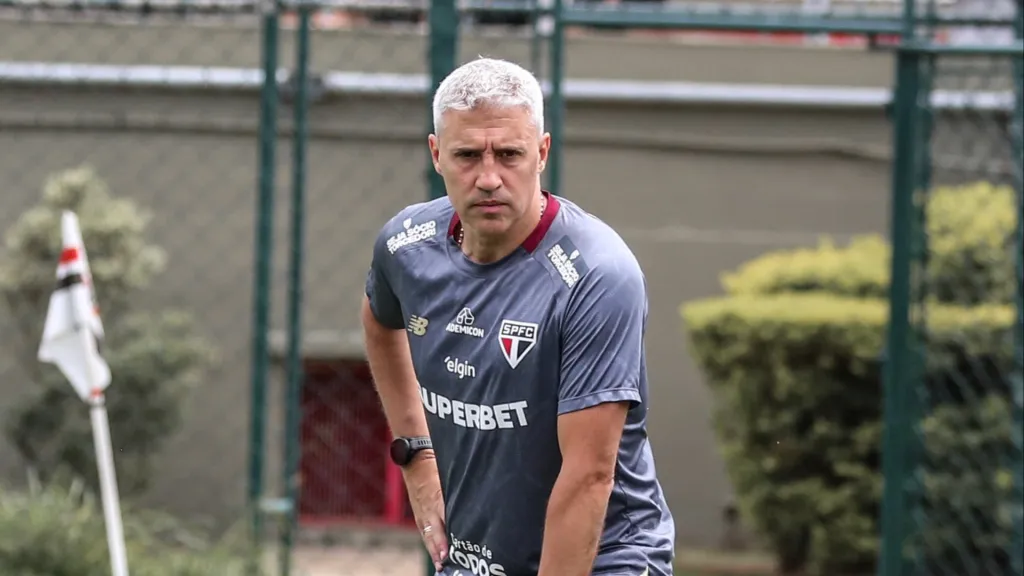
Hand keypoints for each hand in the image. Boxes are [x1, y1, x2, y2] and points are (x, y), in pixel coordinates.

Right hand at [403, 452, 447, 571]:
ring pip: (428, 536)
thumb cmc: (435, 468)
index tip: (449, 548)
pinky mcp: (419, 517)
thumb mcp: (448, 477)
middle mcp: (428, 509)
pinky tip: (436, 557)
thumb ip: (458, 491)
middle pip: (434, 532)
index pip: (442, 518)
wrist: (415, 462)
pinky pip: (425, 534)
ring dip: (434, 550)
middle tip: (445, 561)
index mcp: (436, 498)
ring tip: (441, 565)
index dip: (445, 534)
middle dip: (439, 547)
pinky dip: (430, 546)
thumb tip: (475, 501)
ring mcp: (422, 514)